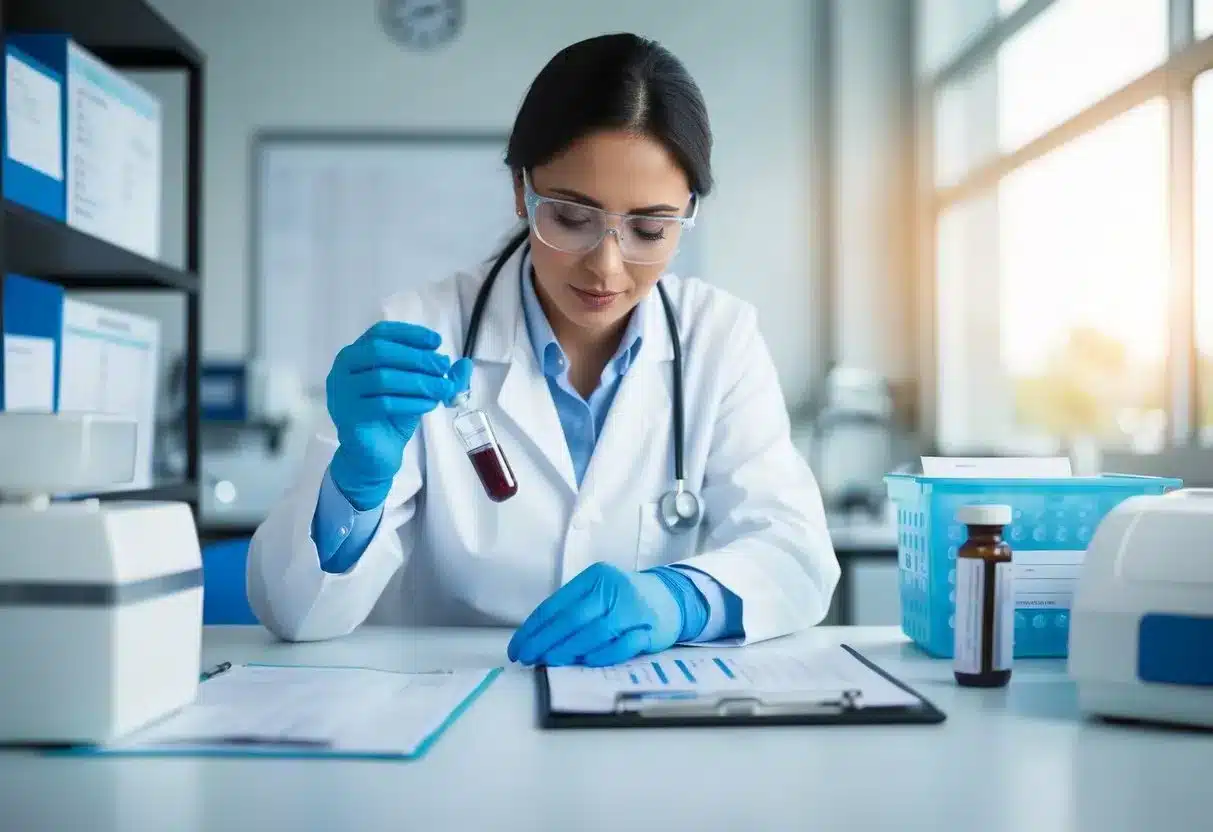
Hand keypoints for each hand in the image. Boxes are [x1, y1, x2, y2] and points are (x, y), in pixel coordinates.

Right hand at [326, 321, 471, 509]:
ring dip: (418, 382)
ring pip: (382, 378)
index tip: (436, 342)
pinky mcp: (348, 416)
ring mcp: (342, 392)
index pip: (381, 332)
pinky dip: (410, 402)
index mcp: (357, 354)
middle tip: (443, 367)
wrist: (374, 454)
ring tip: (443, 389)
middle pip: (380, 352)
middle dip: (417, 357)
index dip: (409, 334)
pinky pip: (383, 404)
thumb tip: (465, 364)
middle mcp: (343, 369)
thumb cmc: (392, 416)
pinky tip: (429, 404)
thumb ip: (439, 376)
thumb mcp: (418, 390)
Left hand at [507, 562, 686, 666]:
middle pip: (572, 619)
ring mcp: (633, 609)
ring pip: (595, 632)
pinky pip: (622, 646)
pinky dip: (602, 655)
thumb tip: (537, 639)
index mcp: (595, 578)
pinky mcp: (649, 630)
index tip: (518, 647)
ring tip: (549, 662)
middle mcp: (613, 589)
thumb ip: (573, 611)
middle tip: (527, 658)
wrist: (671, 598)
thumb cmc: (625, 599)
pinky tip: (586, 662)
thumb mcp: (598, 593)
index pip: (556, 605)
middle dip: (545, 642)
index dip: (533, 629)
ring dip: (569, 650)